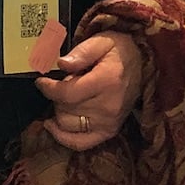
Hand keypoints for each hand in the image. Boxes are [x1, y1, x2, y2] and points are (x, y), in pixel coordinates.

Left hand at [37, 33, 141, 151]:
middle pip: (64, 109)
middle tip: (61, 84)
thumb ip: (81, 53)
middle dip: (56, 97)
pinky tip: (53, 125)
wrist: (143, 63)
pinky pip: (79, 143)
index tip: (41, 82)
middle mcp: (108, 107)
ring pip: (67, 125)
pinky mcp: (109, 132)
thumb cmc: (119, 50)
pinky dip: (63, 137)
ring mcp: (109, 122)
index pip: (66, 93)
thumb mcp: (101, 41)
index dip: (48, 88)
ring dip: (59, 112)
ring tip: (65, 99)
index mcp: (106, 82)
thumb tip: (61, 64)